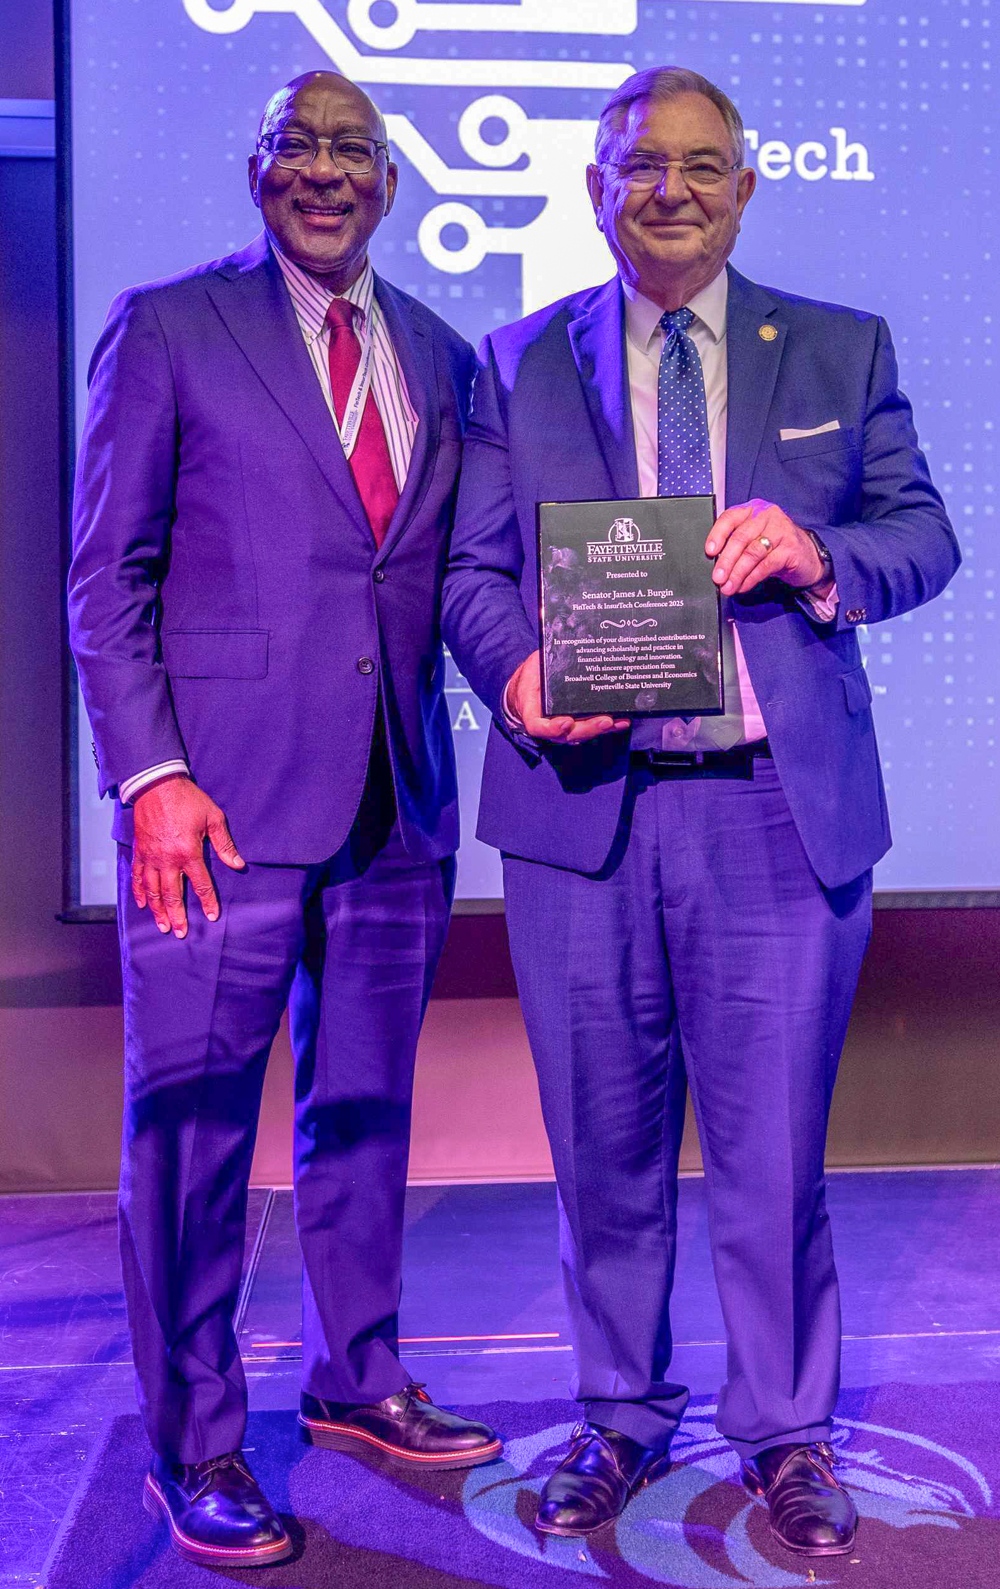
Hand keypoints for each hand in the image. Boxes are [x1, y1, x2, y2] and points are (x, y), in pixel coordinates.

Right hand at [131, 774, 244, 937]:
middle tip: (180, 933)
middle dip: (178, 916)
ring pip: (153, 890)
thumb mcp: (213, 818)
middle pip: (172, 894)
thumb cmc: (188, 800)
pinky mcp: (140, 851)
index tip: (212, 917)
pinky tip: (143, 904)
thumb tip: (238, 864)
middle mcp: (167, 859)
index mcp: (188, 852)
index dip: (208, 902)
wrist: (157, 784)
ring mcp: (151, 856)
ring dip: (158, 910)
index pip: (200, 884)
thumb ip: (224, 844)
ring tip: (162, 926)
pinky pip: (137, 876)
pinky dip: (139, 892)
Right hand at [505, 651, 630, 744]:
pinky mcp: (579, 722)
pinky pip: (592, 727)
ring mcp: (565, 726)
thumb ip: (544, 663)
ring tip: (619, 721)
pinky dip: (608, 726)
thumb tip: (563, 648)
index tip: (566, 722)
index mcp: (532, 712)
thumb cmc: (533, 676)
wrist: (532, 687)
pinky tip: (622, 721)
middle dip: (588, 729)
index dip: (552, 728)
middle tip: (605, 721)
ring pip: (582, 733)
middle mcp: (550, 724)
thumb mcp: (533, 666)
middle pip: (567, 735)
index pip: (538, 727)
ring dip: (602, 729)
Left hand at [706, 499, 830, 597]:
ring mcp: (781, 530)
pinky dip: (752, 578)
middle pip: (741, 538)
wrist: (807, 557)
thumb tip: (714, 565)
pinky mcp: (791, 548)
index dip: (718, 534)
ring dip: (737, 573)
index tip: (709, 551)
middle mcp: (767, 515)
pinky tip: (743, 586)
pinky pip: (766, 564)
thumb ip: (736, 546)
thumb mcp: (754, 541)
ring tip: (728, 587)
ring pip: (752, 552)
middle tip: (717, 578)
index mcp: (753, 510)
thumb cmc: (775, 548)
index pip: (730, 517)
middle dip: (726, 561)